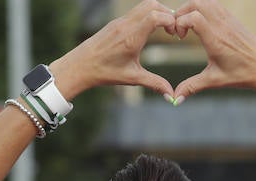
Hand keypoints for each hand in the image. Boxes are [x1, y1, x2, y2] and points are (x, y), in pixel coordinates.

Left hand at [50, 0, 176, 99]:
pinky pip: (136, 11)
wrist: (80, 65)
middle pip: (152, 5)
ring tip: (164, 30)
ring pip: (144, 5)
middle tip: (173, 30)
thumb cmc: (105, 72)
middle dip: (168, 13)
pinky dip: (148, 16)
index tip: (175, 35)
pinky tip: (150, 31)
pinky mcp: (116, 22)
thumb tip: (172, 96)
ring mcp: (120, 21)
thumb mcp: (133, 78)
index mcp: (131, 37)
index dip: (170, 21)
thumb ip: (155, 84)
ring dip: (158, 13)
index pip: (155, 16)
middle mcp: (126, 25)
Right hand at [172, 0, 255, 98]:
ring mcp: (228, 19)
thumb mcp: (215, 81)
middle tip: (180, 30)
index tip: (179, 37)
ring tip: (189, 26)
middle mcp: (221, 26)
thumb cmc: (243, 75)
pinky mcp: (233, 18)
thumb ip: (192, 87)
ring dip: (192, 8)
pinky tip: (202, 25)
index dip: (180, 23)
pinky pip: (214, 4)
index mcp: (216, 40)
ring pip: (205, 1)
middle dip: (181, 12)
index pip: (193, 17)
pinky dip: (203, 9)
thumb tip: (175, 99)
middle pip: (196, 3)